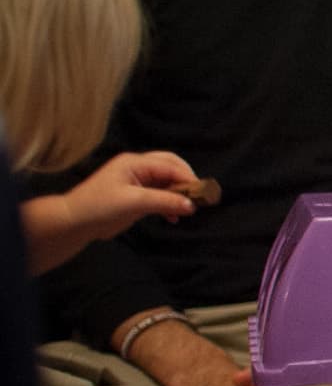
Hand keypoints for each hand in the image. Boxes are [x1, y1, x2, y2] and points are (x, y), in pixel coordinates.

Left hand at [23, 152, 201, 269]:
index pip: (170, 165)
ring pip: (167, 182)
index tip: (203, 193)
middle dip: (186, 181)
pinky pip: (160, 195)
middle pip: (171, 168)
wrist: (74, 222)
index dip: (188, 178)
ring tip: (188, 209)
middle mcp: (138, 168)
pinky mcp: (135, 197)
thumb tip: (192, 205)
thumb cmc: (100, 207)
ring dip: (179, 194)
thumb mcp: (134, 202)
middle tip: (199, 197)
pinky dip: (169, 204)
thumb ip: (164, 201)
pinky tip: (173, 217)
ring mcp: (136, 182)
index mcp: (135, 163)